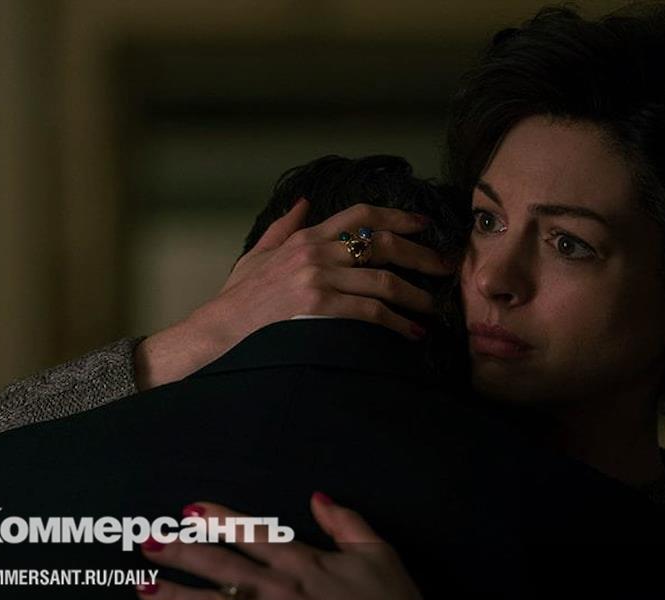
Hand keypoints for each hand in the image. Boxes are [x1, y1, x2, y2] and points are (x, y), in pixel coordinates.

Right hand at [134, 199, 454, 389]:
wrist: (219, 329)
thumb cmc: (239, 298)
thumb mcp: (258, 254)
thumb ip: (283, 227)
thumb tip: (301, 202)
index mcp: (305, 237)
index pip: (361, 214)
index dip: (398, 216)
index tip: (423, 225)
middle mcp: (315, 251)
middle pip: (382, 243)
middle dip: (421, 256)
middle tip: (445, 269)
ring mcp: (317, 278)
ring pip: (383, 280)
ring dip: (415, 295)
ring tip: (433, 308)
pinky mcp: (318, 307)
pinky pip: (370, 311)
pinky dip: (397, 322)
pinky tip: (411, 332)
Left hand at [135, 493, 491, 599]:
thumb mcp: (375, 551)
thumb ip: (344, 522)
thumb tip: (317, 497)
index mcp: (302, 560)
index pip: (251, 533)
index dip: (217, 520)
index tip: (189, 509)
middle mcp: (280, 588)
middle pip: (220, 565)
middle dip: (181, 552)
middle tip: (147, 541)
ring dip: (175, 597)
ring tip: (142, 586)